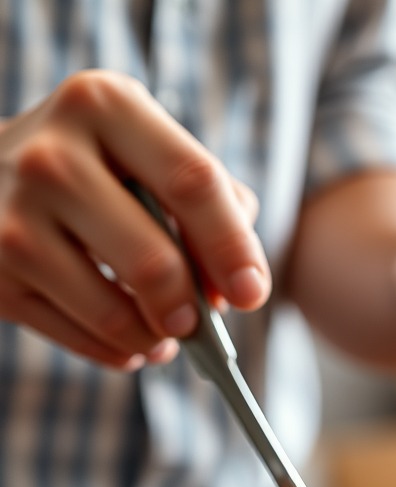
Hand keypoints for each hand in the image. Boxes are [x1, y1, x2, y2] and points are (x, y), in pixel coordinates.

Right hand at [0, 70, 268, 369]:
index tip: (252, 293)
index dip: (233, 248)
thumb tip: (236, 285)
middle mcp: (52, 154)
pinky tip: (129, 340)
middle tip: (198, 325)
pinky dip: (119, 350)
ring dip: (155, 339)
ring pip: (116, 313)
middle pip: (155, 262)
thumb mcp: (152, 154)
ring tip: (164, 333)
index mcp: (105, 106)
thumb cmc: (98, 170)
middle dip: (190, 311)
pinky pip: (80, 337)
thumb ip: (216, 204)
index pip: (193, 183)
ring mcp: (13, 213)